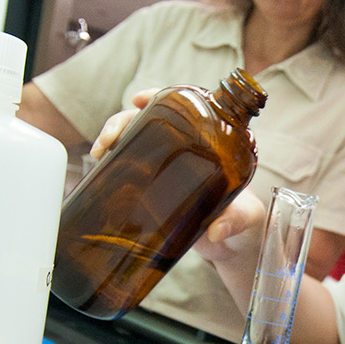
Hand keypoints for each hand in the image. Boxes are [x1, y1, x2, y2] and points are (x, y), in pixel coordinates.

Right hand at [90, 100, 265, 262]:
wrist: (233, 245)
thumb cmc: (245, 222)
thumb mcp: (246, 219)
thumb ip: (235, 220)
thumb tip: (216, 231)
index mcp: (211, 143)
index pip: (183, 109)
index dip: (159, 98)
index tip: (138, 99)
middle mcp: (186, 149)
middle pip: (150, 121)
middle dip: (123, 121)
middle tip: (110, 138)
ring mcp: (167, 167)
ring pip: (134, 141)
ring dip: (112, 139)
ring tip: (99, 153)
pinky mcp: (153, 187)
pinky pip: (129, 167)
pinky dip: (112, 164)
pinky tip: (99, 169)